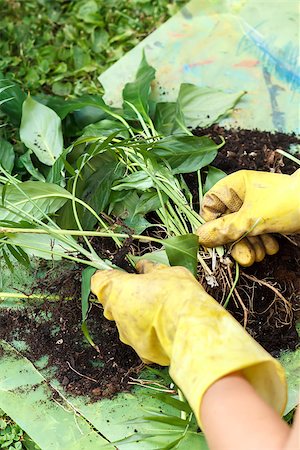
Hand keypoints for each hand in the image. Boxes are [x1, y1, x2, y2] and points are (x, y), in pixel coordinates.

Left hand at [91, 260, 285, 426]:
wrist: (190, 329)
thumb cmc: (175, 293)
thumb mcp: (166, 272)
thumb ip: (150, 269)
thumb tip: (142, 266)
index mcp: (117, 290)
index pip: (99, 281)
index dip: (109, 276)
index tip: (122, 274)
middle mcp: (116, 314)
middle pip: (112, 303)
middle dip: (125, 297)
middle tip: (146, 292)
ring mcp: (127, 335)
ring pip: (126, 322)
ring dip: (138, 316)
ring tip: (161, 313)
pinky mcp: (141, 352)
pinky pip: (141, 339)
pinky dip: (149, 334)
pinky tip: (165, 330)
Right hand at [196, 170, 299, 265]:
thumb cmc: (286, 204)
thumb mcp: (251, 219)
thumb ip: (223, 230)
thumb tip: (199, 237)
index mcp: (235, 186)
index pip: (210, 206)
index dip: (211, 225)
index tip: (216, 241)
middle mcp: (243, 196)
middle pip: (226, 223)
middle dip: (236, 243)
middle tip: (244, 258)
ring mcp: (256, 208)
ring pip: (241, 232)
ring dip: (250, 246)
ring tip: (261, 254)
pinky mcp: (268, 219)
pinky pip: (256, 234)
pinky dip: (262, 243)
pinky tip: (272, 246)